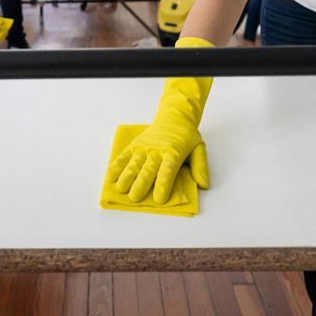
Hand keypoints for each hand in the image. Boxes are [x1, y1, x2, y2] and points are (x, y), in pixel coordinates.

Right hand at [107, 36, 212, 203]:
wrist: (174, 117)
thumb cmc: (186, 137)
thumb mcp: (199, 149)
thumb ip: (200, 167)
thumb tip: (204, 185)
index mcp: (173, 154)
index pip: (167, 171)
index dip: (163, 184)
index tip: (159, 199)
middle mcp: (157, 151)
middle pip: (148, 170)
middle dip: (140, 184)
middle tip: (134, 198)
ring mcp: (144, 148)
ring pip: (134, 164)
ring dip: (126, 176)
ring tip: (121, 189)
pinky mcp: (135, 145)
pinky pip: (124, 156)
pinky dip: (117, 166)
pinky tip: (111, 176)